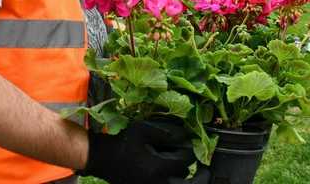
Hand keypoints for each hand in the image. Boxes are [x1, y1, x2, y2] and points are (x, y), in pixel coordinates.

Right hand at [80, 119, 201, 183]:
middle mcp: (157, 183)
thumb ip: (165, 132)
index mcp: (158, 168)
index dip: (191, 152)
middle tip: (206, 172)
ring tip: (194, 176)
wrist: (103, 158)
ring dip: (186, 182)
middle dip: (199, 178)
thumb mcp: (143, 130)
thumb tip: (184, 135)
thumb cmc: (122, 142)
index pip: (185, 161)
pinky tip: (175, 177)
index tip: (192, 146)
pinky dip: (174, 183)